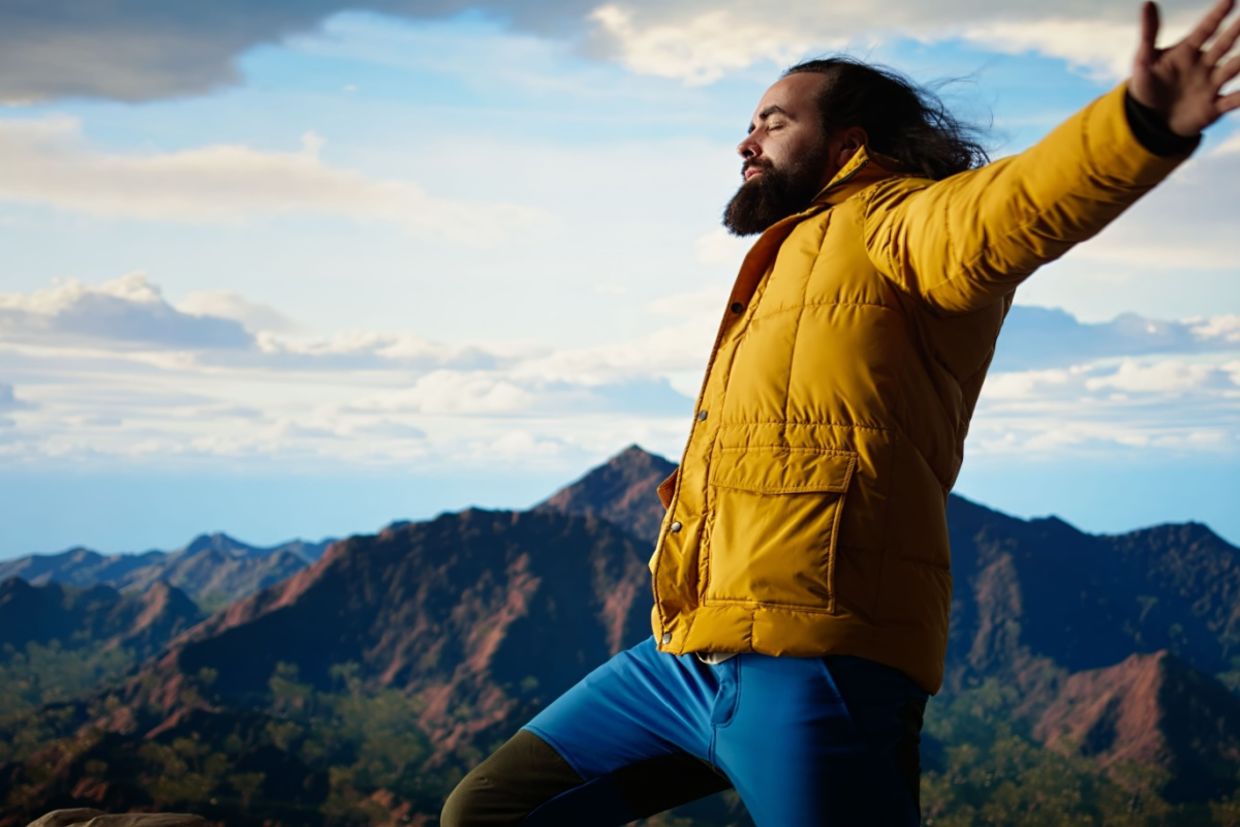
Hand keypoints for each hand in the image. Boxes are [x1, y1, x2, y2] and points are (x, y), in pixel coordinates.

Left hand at [1130, 0, 1239, 135]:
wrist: (1148, 120)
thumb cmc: (1146, 86)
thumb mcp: (1143, 61)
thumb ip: (1148, 33)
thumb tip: (1147, 3)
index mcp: (1187, 51)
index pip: (1205, 29)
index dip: (1217, 15)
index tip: (1229, 0)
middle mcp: (1204, 65)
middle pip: (1224, 45)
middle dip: (1236, 31)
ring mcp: (1210, 84)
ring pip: (1232, 69)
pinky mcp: (1213, 106)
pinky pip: (1233, 101)